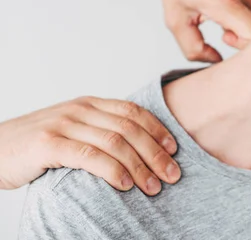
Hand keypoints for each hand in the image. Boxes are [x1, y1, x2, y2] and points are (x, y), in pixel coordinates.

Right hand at [0, 96, 180, 194]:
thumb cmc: (36, 146)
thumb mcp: (72, 131)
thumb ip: (99, 132)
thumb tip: (139, 150)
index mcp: (89, 104)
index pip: (134, 111)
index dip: (158, 130)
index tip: (175, 150)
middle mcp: (80, 109)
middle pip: (130, 128)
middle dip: (156, 152)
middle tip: (173, 174)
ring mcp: (64, 124)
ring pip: (116, 142)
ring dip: (141, 166)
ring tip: (154, 186)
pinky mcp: (49, 144)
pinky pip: (91, 156)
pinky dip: (113, 170)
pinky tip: (126, 184)